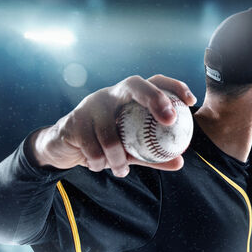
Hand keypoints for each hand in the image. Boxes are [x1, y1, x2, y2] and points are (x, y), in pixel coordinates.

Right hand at [31, 75, 195, 176]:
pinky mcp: (74, 121)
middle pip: (134, 84)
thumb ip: (152, 155)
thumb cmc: (103, 144)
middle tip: (170, 120)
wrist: (62, 146)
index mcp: (127, 97)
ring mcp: (90, 104)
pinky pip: (93, 148)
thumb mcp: (129, 149)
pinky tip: (100, 167)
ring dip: (118, 157)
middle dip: (155, 98)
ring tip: (121, 170)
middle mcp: (110, 94)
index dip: (174, 86)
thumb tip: (180, 162)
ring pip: (111, 133)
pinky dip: (100, 162)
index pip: (154, 81)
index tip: (190, 102)